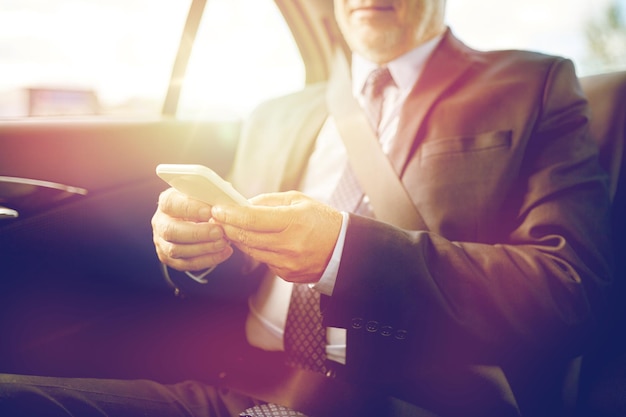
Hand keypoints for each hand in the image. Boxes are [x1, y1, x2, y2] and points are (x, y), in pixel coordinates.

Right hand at [152, 188, 232, 271]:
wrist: (198, 219)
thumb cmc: (203, 204)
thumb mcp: (205, 194)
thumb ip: (211, 195)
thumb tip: (224, 198)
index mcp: (166, 202)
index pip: (171, 203)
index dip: (190, 208)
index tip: (210, 211)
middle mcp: (160, 222)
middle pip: (171, 230)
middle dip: (197, 233)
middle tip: (219, 231)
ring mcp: (162, 242)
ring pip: (177, 250)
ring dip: (203, 248)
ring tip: (223, 243)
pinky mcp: (170, 259)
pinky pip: (187, 263)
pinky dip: (208, 259)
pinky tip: (224, 252)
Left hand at [211, 191, 342, 282]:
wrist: (344, 250)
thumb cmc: (321, 220)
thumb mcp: (298, 201)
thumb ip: (268, 201)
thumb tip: (242, 204)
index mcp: (293, 221)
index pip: (251, 219)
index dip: (230, 214)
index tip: (217, 209)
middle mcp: (289, 245)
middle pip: (246, 237)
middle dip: (228, 227)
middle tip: (217, 219)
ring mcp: (287, 263)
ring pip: (251, 251)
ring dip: (238, 239)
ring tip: (231, 227)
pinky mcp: (286, 275)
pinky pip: (263, 261)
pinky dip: (256, 250)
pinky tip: (256, 241)